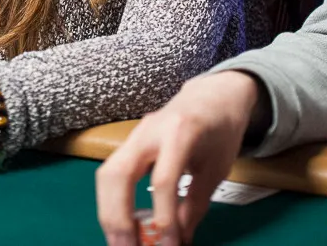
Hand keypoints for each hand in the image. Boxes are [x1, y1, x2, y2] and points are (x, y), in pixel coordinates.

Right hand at [96, 71, 261, 245]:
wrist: (212, 95)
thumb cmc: (220, 130)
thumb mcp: (216, 169)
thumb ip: (194, 205)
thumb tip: (177, 240)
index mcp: (181, 131)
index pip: (164, 179)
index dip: (163, 217)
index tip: (168, 245)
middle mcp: (150, 129)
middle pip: (118, 173)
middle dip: (117, 217)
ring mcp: (135, 134)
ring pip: (107, 174)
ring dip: (108, 213)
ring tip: (119, 243)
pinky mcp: (129, 143)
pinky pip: (111, 174)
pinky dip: (111, 202)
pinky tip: (120, 225)